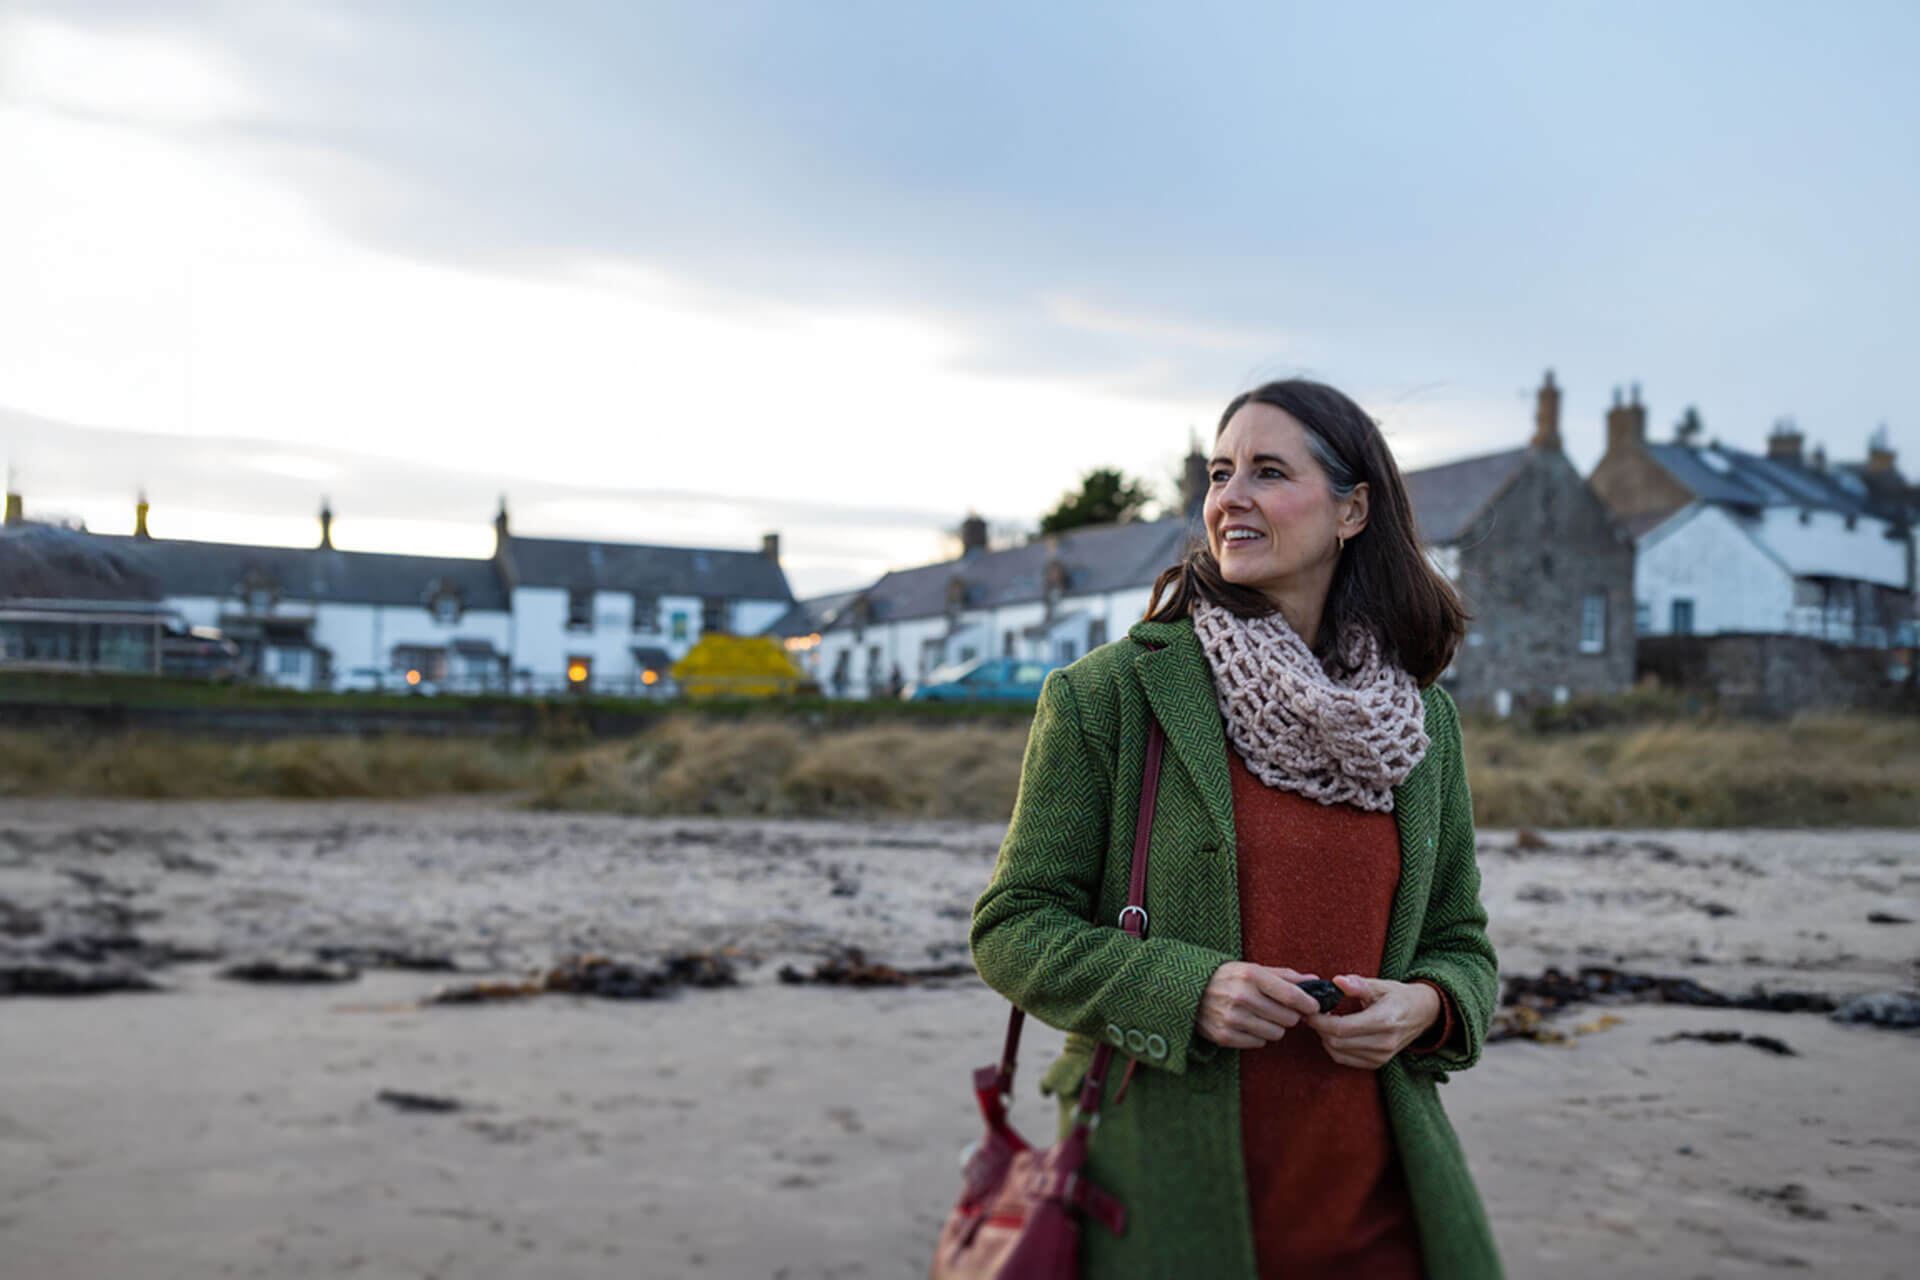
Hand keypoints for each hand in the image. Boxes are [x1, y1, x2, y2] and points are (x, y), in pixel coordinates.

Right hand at [1196, 962, 1323, 1048]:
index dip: (1308, 1003)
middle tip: (1279, 1009)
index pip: (1291, 994)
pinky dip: (1258, 1035)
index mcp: (1251, 975)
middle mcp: (1241, 996)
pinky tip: (1247, 1024)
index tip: (1314, 1006)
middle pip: (1288, 1018)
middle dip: (1289, 1015)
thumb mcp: (1253, 968)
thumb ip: (1285, 976)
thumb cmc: (1228, 978)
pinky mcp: (1224, 1036)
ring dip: (1274, 1026)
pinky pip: (1259, 1043)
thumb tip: (1315, 980)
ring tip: (1261, 1016)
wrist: (1189, 991)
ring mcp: (1232, 1018)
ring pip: (1276, 1033)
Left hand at [1303, 975, 1440, 1069]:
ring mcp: (1381, 1056)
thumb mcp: (1381, 985)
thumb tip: (1337, 981)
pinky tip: (1334, 1032)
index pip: (1341, 1028)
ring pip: (1338, 1053)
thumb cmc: (1398, 996)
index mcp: (1384, 1021)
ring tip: (1324, 1021)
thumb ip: (1358, 984)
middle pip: (1337, 1042)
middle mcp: (1384, 1043)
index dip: (1319, 1020)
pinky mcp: (1378, 1063)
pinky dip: (1334, 1047)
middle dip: (1319, 1028)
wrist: (1423, 1014)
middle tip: (1313, 1014)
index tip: (1309, 1009)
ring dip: (1325, 1038)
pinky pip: (1345, 1060)